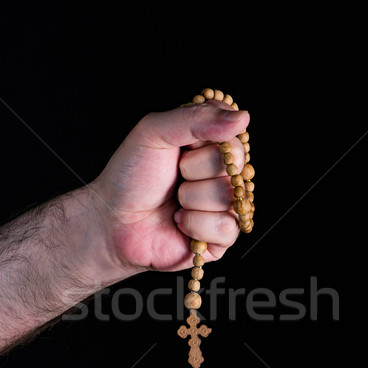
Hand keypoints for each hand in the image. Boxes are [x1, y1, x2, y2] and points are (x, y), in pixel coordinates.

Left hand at [92, 100, 249, 273]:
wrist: (112, 219)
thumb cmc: (130, 176)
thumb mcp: (154, 132)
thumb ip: (196, 118)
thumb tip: (242, 118)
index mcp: (210, 143)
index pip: (232, 130)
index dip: (204, 140)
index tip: (181, 147)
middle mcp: (222, 174)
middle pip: (233, 162)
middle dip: (195, 169)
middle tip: (175, 176)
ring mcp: (224, 206)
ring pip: (229, 195)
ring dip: (191, 199)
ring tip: (175, 203)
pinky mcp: (220, 238)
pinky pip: (226, 227)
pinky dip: (196, 225)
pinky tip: (180, 223)